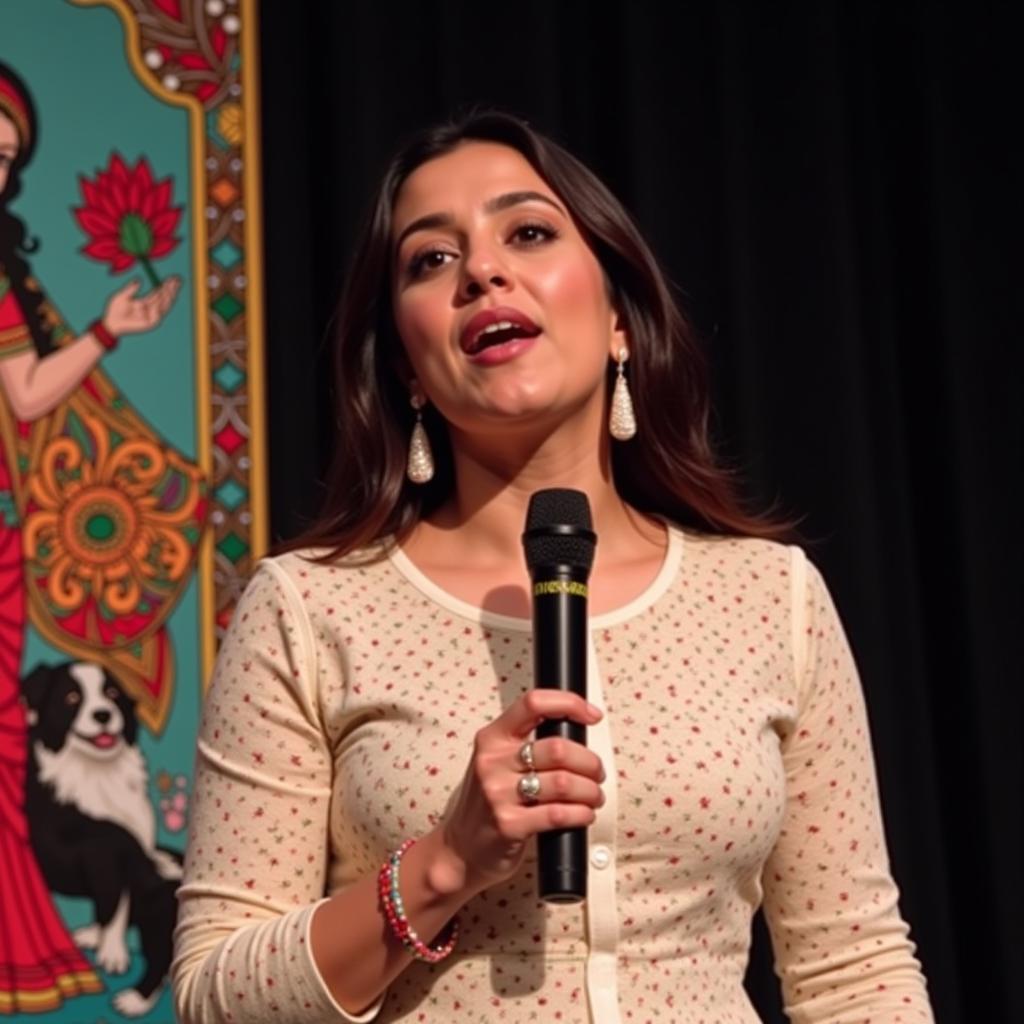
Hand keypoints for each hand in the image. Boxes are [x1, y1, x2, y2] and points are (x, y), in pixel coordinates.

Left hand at [101, 275, 180, 336]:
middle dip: (172, 289)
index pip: (160, 292)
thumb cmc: (116, 310)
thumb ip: (131, 289)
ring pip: (165, 305)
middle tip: (177, 280)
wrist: (112, 322)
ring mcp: (153, 316)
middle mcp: (152, 309)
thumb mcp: (122, 296)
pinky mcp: (151, 323)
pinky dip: (157, 309)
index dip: (167, 285)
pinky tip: (158, 302)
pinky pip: (157, 315)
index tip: (174, 277)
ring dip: (169, 296)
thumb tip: (139, 280)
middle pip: (166, 298)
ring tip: (171, 287)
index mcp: (147, 301)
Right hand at [438, 690, 605, 895]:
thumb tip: (578, 733)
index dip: (569, 704)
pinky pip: (558, 814)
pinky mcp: (508, 825)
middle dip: (589, 762)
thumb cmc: (488, 802)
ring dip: (590, 790)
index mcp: (492, 737)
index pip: (533, 704)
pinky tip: (584, 814)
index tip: (591, 715)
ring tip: (593, 796)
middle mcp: (492, 761)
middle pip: (559, 748)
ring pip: (563, 782)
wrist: (460, 849)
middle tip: (596, 773)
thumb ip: (527, 744)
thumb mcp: (497, 762)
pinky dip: (582, 814)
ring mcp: (498, 794)